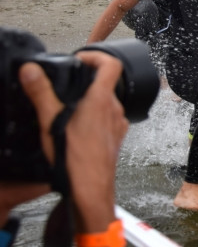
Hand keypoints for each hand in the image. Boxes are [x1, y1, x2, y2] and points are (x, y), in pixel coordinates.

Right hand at [19, 51, 128, 228]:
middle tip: (67, 85)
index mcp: (101, 100)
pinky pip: (107, 120)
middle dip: (86, 81)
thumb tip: (31, 71)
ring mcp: (117, 124)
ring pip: (107, 103)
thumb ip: (41, 93)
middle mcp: (114, 109)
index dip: (96, 55)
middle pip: (107, 83)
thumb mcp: (50, 122)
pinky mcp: (116, 138)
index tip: (80, 58)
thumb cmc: (75, 160)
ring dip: (90, 100)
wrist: (91, 190)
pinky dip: (94, 118)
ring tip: (68, 108)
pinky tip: (77, 129)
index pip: (111, 64)